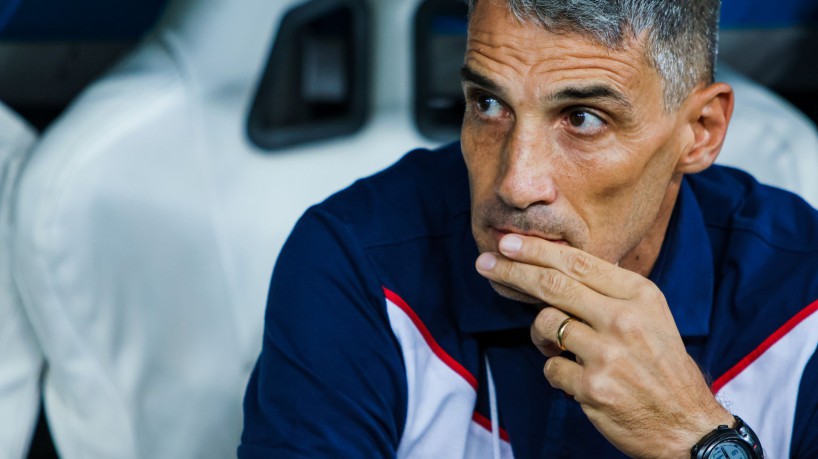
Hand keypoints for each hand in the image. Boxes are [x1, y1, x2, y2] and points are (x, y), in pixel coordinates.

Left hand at [476, 234, 733, 458]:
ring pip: (545, 325)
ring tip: (558, 347)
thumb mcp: (649, 315)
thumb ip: (608, 292)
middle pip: (553, 285)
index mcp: (639, 295)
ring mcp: (608, 354)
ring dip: (540, 335)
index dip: (536, 250)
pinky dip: (556, 372)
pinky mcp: (593, 387)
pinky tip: (576, 377)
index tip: (507, 244)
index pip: (577, 262)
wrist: (687, 424)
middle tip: (485, 263)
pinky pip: (550, 368)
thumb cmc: (661, 365)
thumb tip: (553, 268)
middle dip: (512, 271)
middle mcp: (624, 320)